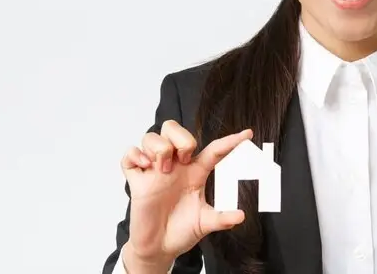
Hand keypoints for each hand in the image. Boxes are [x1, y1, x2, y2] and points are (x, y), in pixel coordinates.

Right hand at [121, 121, 254, 269]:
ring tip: (163, 169)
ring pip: (151, 137)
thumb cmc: (181, 231)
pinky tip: (145, 167)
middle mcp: (175, 167)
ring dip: (159, 148)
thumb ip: (222, 219)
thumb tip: (241, 216)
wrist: (159, 248)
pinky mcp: (137, 181)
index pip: (213, 150)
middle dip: (181, 138)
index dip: (230, 142)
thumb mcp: (204, 223)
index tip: (247, 134)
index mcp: (195, 173)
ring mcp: (154, 172)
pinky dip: (135, 155)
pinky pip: (129, 155)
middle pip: (173, 129)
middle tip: (184, 159)